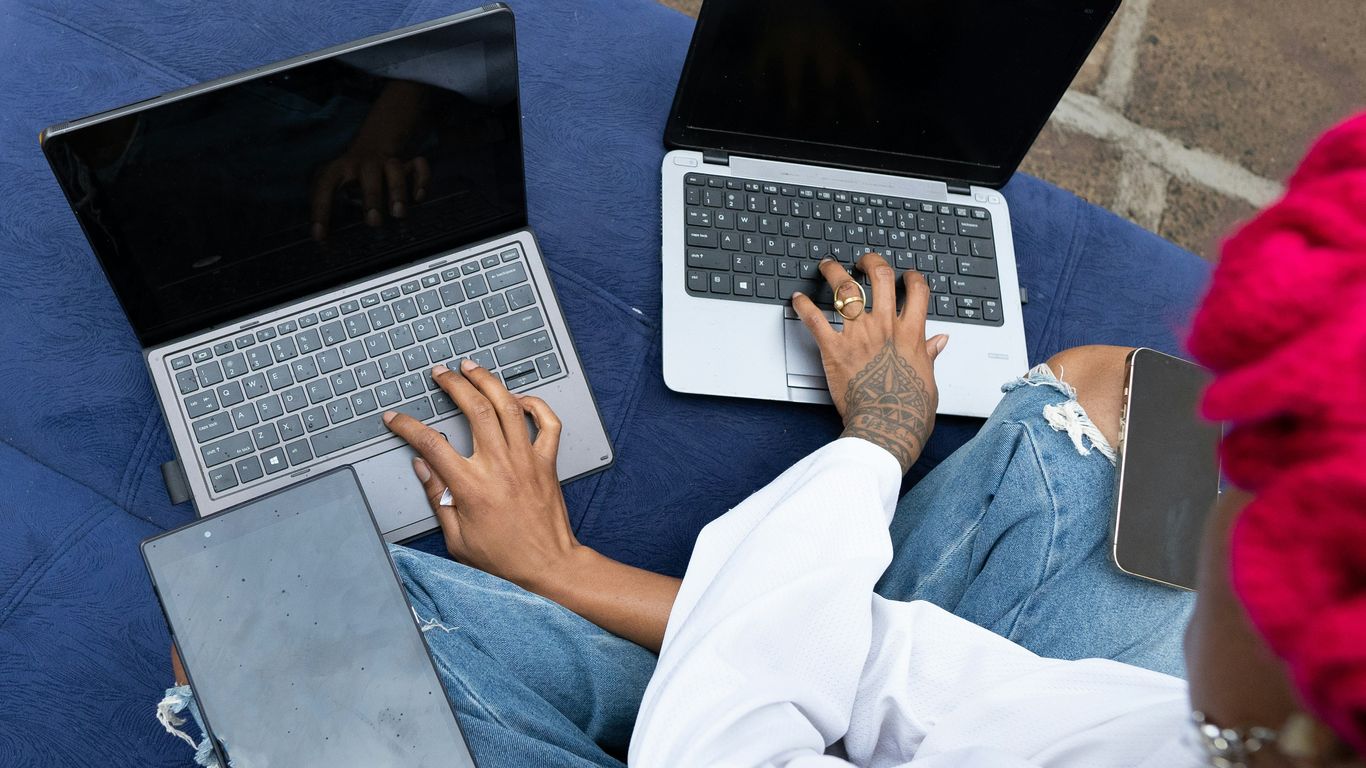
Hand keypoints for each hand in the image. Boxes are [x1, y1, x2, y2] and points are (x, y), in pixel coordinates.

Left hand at [309, 152, 429, 239]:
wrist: (375, 140)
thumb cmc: (352, 175)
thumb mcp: (335, 183)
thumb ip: (332, 205)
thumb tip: (324, 238)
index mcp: (339, 169)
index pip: (325, 186)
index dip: (321, 210)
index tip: (319, 236)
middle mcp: (363, 164)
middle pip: (368, 174)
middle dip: (372, 197)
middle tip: (374, 222)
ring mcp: (387, 161)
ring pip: (394, 168)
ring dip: (397, 189)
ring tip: (399, 213)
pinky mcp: (408, 162)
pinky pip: (419, 166)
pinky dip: (422, 180)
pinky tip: (418, 198)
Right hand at [381, 360, 578, 590]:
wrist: (548, 567)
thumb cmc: (503, 559)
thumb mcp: (456, 538)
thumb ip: (437, 497)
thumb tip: (421, 466)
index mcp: (472, 486)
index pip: (431, 444)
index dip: (408, 426)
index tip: (395, 418)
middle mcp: (500, 466)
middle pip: (475, 409)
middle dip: (454, 384)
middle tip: (441, 373)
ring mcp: (527, 460)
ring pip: (509, 406)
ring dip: (489, 382)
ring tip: (472, 369)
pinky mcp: (547, 463)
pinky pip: (548, 423)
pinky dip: (535, 405)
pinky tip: (520, 398)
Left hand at [791, 253, 948, 471]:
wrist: (886, 425)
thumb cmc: (909, 409)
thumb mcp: (928, 378)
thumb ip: (929, 354)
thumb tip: (940, 340)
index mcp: (911, 333)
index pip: (917, 292)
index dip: (912, 278)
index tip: (906, 275)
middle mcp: (884, 327)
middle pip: (880, 277)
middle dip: (871, 261)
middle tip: (863, 260)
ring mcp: (858, 335)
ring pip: (846, 289)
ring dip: (834, 272)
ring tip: (828, 264)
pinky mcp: (834, 348)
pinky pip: (815, 319)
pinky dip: (803, 306)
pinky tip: (797, 298)